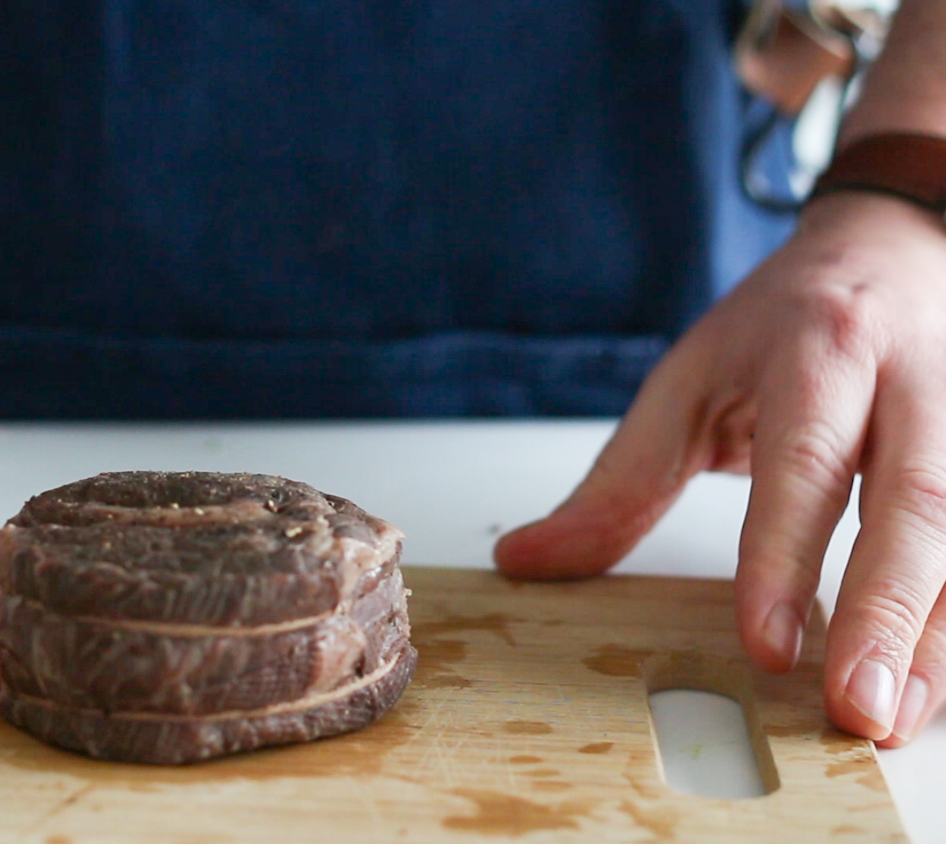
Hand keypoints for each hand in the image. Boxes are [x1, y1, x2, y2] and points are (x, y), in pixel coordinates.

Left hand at [495, 191, 945, 746]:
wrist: (895, 249)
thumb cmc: (787, 325)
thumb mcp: (687, 381)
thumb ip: (618, 481)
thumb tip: (522, 559)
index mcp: (818, 353)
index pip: (802, 461)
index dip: (785, 556)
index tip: (768, 646)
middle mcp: (912, 382)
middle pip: (917, 501)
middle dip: (888, 612)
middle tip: (858, 708)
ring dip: (938, 636)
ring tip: (896, 719)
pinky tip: (930, 685)